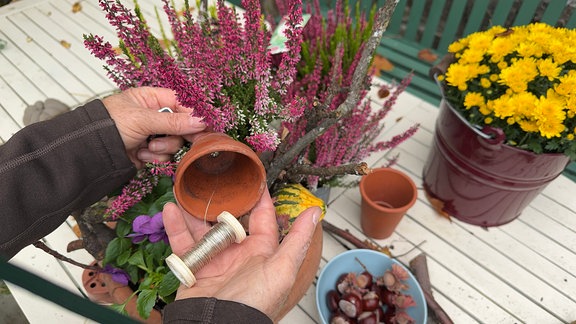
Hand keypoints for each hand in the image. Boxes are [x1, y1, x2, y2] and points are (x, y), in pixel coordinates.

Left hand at [102, 87, 205, 167]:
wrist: (90, 152)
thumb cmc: (109, 125)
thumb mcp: (143, 119)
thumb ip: (173, 122)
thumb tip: (201, 121)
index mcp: (151, 99)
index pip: (181, 103)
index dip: (193, 114)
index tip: (204, 125)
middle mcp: (154, 116)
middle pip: (182, 124)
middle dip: (178, 134)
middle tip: (191, 142)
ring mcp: (152, 134)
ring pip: (175, 142)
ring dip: (163, 147)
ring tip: (147, 147)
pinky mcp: (149, 151)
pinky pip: (165, 155)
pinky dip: (155, 157)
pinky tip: (140, 154)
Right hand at [162, 190, 321, 320]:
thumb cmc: (255, 303)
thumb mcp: (282, 269)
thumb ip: (297, 239)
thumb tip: (315, 212)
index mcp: (262, 251)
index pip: (263, 217)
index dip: (259, 197)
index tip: (253, 176)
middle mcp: (238, 253)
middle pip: (228, 220)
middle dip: (220, 201)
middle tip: (213, 179)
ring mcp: (215, 260)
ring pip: (202, 228)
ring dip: (193, 211)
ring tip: (186, 190)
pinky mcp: (194, 268)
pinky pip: (183, 243)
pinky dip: (175, 227)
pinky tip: (170, 210)